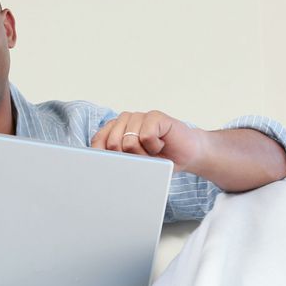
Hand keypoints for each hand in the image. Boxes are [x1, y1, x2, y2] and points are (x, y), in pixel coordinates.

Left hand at [90, 111, 204, 171]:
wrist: (188, 154)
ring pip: (129, 142)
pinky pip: (146, 137)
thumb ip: (117, 161)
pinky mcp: (154, 116)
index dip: (104, 158)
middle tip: (144, 158)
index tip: (113, 168)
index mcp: (114, 130)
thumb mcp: (134, 164)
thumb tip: (103, 167)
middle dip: (129, 159)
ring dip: (145, 154)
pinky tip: (162, 144)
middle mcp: (124, 120)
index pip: (98, 142)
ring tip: (154, 151)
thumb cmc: (160, 159)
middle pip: (113, 145)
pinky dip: (155, 147)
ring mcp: (139, 116)